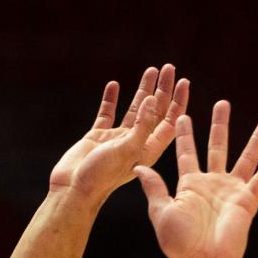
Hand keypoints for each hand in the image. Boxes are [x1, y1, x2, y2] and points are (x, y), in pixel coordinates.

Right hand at [49, 65, 188, 203]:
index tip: (184, 81)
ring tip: (151, 70)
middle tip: (169, 68)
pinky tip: (114, 86)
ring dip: (143, 90)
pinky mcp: (98, 137)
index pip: (169, 123)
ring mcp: (116, 140)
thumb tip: (153, 100)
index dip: (178, 102)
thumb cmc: (101, 177)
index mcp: (147, 150)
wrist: (73, 190)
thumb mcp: (126, 150)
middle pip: (154, 113)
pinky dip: (111, 100)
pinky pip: (107, 114)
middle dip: (163, 90)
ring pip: (134, 110)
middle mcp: (135, 144)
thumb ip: (141, 127)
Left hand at [135, 102, 257, 257]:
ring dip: (257, 138)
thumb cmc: (178, 244)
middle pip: (218, 147)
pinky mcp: (247, 202)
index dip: (186, 134)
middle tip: (222, 104)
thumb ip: (154, 188)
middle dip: (220, 125)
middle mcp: (212, 184)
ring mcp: (231, 191)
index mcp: (189, 185)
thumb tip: (138, 167)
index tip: (184, 114)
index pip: (187, 152)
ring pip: (247, 157)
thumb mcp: (161, 212)